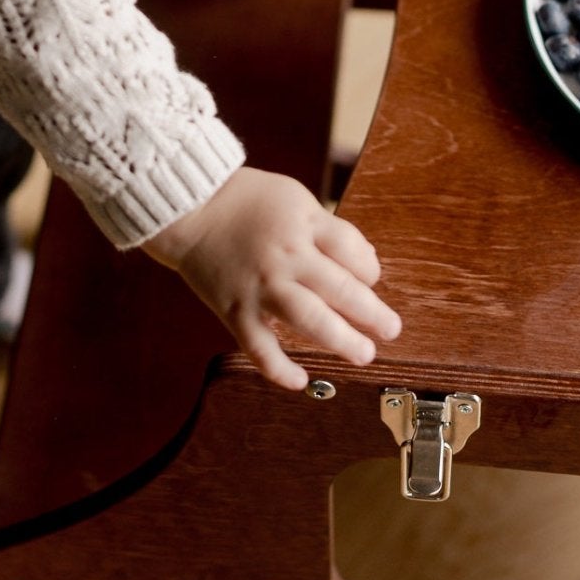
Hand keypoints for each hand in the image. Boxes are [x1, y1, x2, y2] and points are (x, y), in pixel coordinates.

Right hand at [142, 166, 400, 389]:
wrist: (189, 207)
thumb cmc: (247, 200)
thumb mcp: (295, 198)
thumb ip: (328, 229)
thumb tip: (363, 262)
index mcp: (304, 225)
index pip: (352, 251)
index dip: (370, 269)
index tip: (370, 280)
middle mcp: (286, 257)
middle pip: (340, 289)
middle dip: (372, 314)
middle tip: (390, 330)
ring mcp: (261, 286)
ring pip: (309, 320)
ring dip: (341, 340)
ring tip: (364, 354)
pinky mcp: (235, 309)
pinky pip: (260, 347)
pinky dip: (279, 369)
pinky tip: (300, 381)